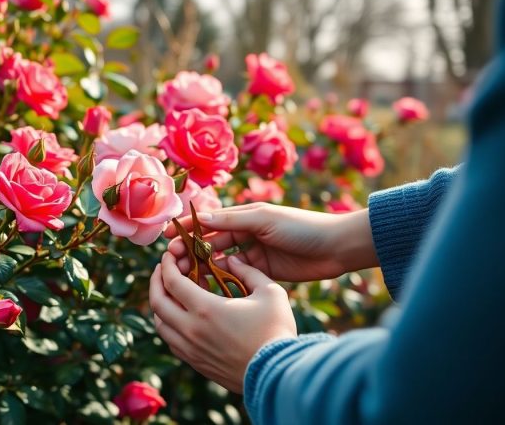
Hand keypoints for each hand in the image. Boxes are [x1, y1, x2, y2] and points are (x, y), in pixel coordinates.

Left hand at [149, 252, 295, 392]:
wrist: (277, 374)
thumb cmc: (276, 331)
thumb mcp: (270, 293)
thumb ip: (249, 271)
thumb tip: (232, 261)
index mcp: (205, 308)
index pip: (171, 281)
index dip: (166, 265)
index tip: (168, 255)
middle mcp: (191, 329)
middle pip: (157, 302)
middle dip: (155, 281)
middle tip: (162, 269)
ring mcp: (191, 349)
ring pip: (160, 324)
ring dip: (160, 304)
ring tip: (169, 292)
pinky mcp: (196, 363)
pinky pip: (171, 341)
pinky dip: (168, 325)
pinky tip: (180, 317)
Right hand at [165, 203, 377, 281]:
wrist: (337, 248)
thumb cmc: (302, 227)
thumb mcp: (265, 220)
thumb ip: (233, 221)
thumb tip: (201, 218)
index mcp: (247, 216)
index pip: (210, 222)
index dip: (188, 229)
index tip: (167, 237)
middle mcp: (248, 233)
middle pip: (212, 242)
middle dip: (192, 251)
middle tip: (173, 263)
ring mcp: (255, 253)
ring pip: (222, 260)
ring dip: (204, 267)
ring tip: (185, 277)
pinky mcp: (265, 272)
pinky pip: (238, 276)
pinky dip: (223, 280)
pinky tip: (209, 288)